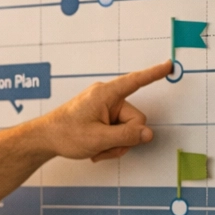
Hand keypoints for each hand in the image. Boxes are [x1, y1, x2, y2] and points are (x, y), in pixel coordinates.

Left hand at [0, 60, 168, 210]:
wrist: (44, 139)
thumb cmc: (65, 134)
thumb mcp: (98, 139)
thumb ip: (126, 137)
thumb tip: (148, 134)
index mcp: (106, 94)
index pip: (136, 81)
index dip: (154, 74)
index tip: (169, 65)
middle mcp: (107, 97)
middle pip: (135, 120)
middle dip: (124, 138)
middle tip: (104, 146)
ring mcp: (104, 107)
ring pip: (127, 130)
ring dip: (115, 144)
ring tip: (96, 148)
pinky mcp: (101, 116)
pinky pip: (117, 131)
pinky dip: (109, 143)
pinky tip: (95, 148)